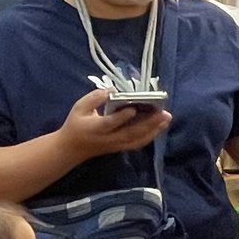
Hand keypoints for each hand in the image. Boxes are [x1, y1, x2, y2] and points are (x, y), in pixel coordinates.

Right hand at [57, 88, 171, 160]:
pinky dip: (150, 136)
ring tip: (166, 119)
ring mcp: (116, 145)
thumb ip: (94, 98)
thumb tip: (112, 90)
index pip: (111, 123)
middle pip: (131, 132)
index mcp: (96, 127)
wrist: (71, 149)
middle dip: (149, 123)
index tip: (134, 108)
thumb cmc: (75, 125)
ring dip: (154, 130)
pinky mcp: (120, 148)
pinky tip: (159, 128)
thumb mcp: (79, 107)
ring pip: (137, 139)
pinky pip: (137, 143)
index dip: (123, 117)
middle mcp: (109, 138)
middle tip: (164, 113)